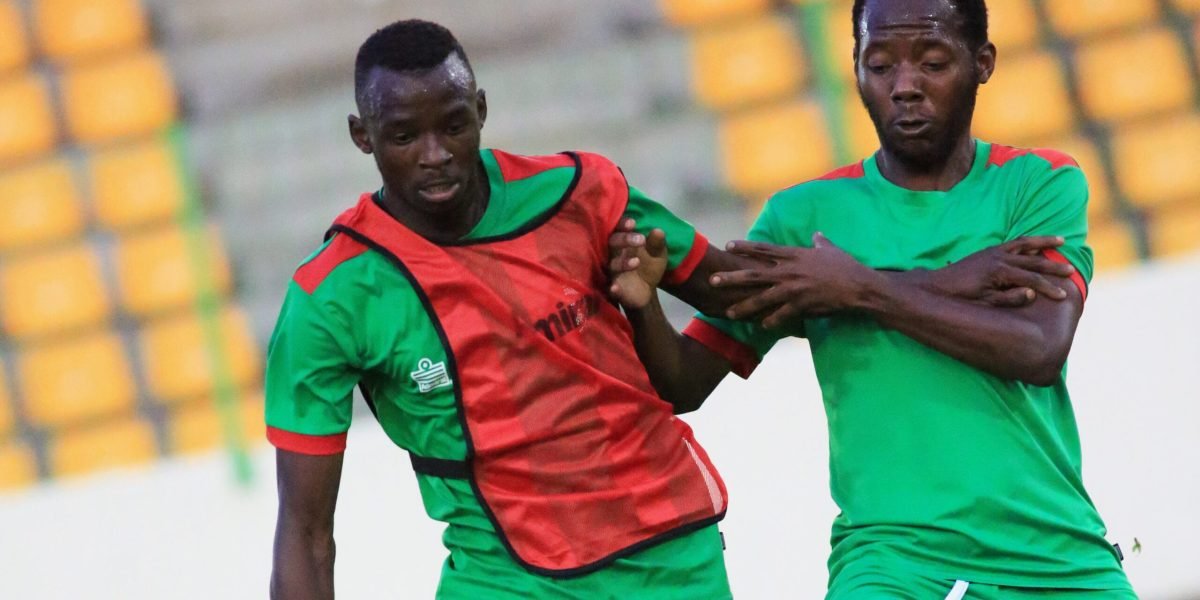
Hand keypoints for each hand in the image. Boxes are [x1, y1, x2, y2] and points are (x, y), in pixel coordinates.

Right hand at [608, 218, 667, 309]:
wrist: (647, 291)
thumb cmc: (649, 266)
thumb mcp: (658, 254)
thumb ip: (657, 243)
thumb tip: (658, 231)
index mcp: (624, 242)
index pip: (619, 229)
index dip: (622, 224)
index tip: (633, 223)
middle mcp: (615, 254)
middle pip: (612, 243)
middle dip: (624, 240)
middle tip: (641, 240)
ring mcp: (613, 271)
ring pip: (612, 264)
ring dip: (622, 263)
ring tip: (637, 262)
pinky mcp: (614, 288)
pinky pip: (610, 287)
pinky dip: (613, 287)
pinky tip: (615, 288)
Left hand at [712, 233, 880, 328]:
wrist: (859, 286)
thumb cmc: (846, 266)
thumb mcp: (831, 250)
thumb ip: (820, 242)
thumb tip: (816, 235)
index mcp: (795, 255)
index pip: (765, 249)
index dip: (745, 247)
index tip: (728, 245)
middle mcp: (790, 271)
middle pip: (755, 274)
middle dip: (732, 278)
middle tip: (713, 281)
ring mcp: (795, 289)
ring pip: (763, 299)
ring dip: (744, 306)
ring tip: (729, 313)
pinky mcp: (802, 305)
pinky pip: (782, 315)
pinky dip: (771, 321)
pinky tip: (760, 326)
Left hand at [925, 237, 1076, 306]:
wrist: (935, 286)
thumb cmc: (959, 298)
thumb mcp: (985, 303)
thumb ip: (1010, 298)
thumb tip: (1032, 293)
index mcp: (999, 272)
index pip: (1031, 279)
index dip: (1048, 287)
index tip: (1063, 295)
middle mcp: (998, 257)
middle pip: (1032, 260)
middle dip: (1053, 265)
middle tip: (1071, 271)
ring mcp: (993, 252)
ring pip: (1024, 244)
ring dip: (1043, 242)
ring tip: (1061, 241)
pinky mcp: (988, 252)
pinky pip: (1012, 243)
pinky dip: (1026, 241)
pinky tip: (1035, 242)